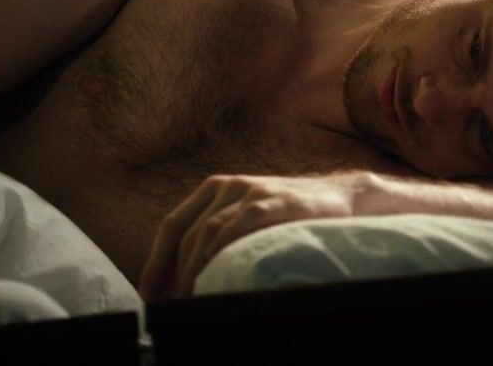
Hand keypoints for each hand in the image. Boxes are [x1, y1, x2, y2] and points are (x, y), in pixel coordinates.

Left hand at [137, 172, 371, 300]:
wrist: (343, 197)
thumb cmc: (291, 216)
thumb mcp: (248, 219)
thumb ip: (218, 237)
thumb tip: (185, 280)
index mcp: (215, 189)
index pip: (172, 226)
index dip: (155, 262)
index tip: (149, 295)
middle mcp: (228, 186)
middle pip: (185, 233)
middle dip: (172, 273)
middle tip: (171, 305)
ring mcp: (251, 191)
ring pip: (206, 232)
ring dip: (193, 269)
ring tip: (191, 298)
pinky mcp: (272, 202)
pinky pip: (235, 228)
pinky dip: (218, 254)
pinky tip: (214, 276)